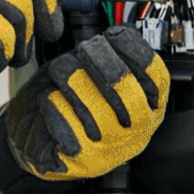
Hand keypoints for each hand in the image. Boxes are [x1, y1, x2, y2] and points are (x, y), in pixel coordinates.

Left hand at [0, 27, 169, 193]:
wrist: (37, 141)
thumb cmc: (67, 106)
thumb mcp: (93, 76)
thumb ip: (110, 59)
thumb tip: (119, 33)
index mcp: (147, 110)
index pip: (157, 78)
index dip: (135, 50)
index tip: (113, 34)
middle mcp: (136, 133)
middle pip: (126, 87)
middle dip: (101, 59)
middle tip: (84, 49)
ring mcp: (112, 148)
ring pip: (92, 102)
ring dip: (70, 79)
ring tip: (60, 75)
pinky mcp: (82, 159)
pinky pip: (65, 119)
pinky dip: (51, 102)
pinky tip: (49, 101)